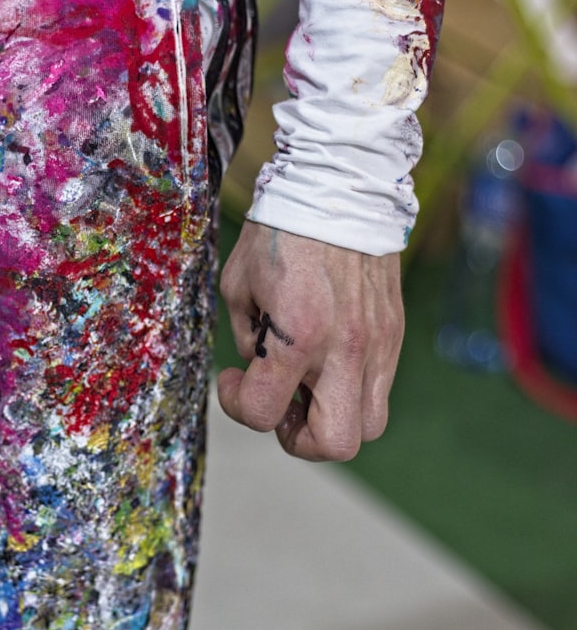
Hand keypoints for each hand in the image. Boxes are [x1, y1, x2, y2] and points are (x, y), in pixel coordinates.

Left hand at [217, 221, 404, 460]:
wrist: (339, 186)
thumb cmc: (280, 232)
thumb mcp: (239, 285)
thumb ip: (248, 337)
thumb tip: (261, 368)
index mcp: (299, 335)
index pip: (264, 412)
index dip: (238, 405)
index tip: (234, 377)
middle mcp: (346, 349)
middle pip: (335, 443)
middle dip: (297, 438)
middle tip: (278, 403)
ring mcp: (378, 345)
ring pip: (367, 426)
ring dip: (330, 418)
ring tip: (304, 385)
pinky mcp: (394, 335)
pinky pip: (379, 390)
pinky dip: (349, 391)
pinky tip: (325, 360)